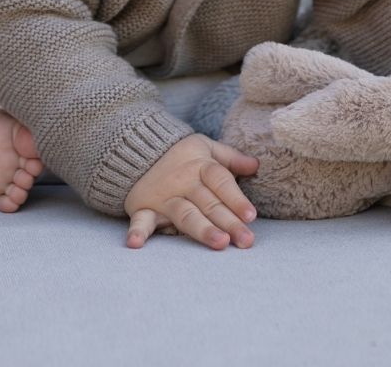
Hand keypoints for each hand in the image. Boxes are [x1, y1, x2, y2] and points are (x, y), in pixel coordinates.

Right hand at [124, 134, 258, 250]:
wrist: (138, 148)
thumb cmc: (180, 155)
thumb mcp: (205, 147)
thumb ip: (230, 157)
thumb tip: (256, 165)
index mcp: (200, 165)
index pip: (220, 181)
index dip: (236, 198)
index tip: (251, 215)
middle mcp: (183, 182)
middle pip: (209, 203)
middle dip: (228, 222)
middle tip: (245, 240)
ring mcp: (164, 197)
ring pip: (185, 214)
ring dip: (201, 229)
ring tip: (219, 243)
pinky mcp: (144, 208)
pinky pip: (140, 220)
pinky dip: (137, 231)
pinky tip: (135, 244)